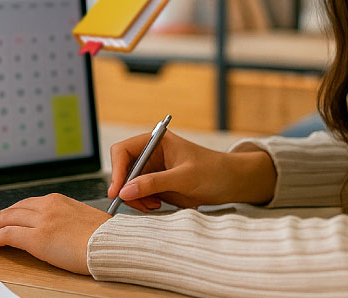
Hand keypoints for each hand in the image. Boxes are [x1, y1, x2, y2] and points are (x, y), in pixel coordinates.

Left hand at [0, 193, 111, 274]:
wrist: (111, 244)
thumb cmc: (104, 236)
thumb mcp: (83, 218)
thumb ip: (66, 218)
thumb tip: (59, 228)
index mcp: (59, 200)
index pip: (29, 203)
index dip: (14, 210)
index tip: (6, 215)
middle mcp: (48, 206)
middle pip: (15, 208)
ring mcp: (42, 221)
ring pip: (7, 218)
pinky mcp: (37, 238)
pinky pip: (7, 235)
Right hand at [108, 130, 275, 211]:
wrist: (231, 183)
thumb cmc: (213, 171)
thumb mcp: (184, 177)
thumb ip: (154, 183)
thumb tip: (125, 190)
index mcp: (156, 141)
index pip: (123, 151)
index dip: (116, 170)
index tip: (117, 191)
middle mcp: (151, 153)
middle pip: (123, 169)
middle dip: (125, 188)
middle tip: (136, 204)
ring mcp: (152, 169)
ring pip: (128, 185)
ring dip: (135, 198)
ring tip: (153, 206)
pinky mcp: (156, 184)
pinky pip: (138, 194)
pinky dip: (142, 203)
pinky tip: (156, 205)